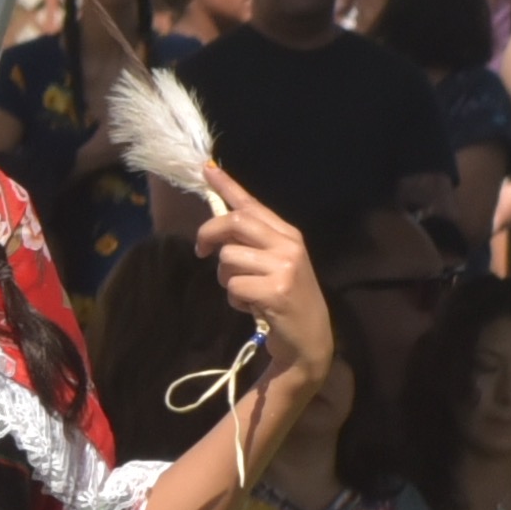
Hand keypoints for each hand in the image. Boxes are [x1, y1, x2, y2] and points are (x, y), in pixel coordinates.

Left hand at [193, 166, 328, 395]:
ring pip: (228, 258)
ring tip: (246, 292)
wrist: (309, 340)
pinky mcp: (276, 291)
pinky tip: (253, 308)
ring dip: (227, 280)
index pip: (252, 205)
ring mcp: (284, 267)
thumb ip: (252, 243)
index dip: (228, 186)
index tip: (207, 169)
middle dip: (209, 234)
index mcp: (288, 235)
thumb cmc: (285, 300)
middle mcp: (288, 245)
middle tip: (201, 251)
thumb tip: (218, 222)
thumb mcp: (274, 265)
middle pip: (234, 222)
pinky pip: (233, 287)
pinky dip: (236, 301)